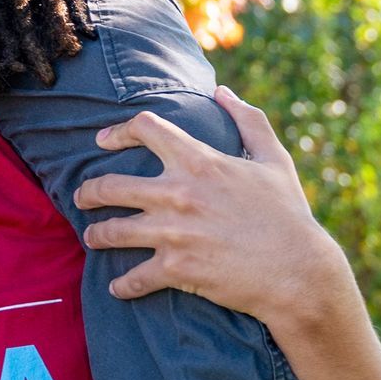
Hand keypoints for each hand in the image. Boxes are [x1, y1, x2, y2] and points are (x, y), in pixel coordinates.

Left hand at [75, 89, 355, 335]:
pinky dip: (122, 285)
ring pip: (110, 232)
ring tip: (93, 237)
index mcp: (199, 161)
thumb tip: (223, 92)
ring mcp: (172, 233)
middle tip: (82, 196)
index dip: (117, 131)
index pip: (145, 128)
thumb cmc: (288, 214)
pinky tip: (117, 287)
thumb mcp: (273, 160)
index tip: (102, 142)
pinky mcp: (175, 269)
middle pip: (109, 185)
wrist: (298, 270)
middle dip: (88, 192)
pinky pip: (133, 278)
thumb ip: (248, 120)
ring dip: (96, 235)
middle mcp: (177, 193)